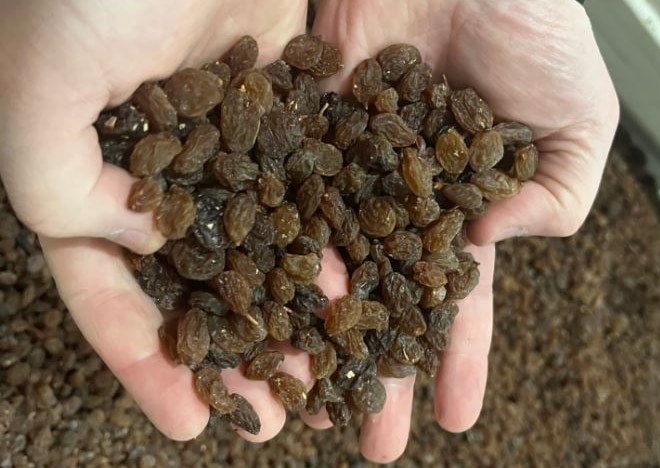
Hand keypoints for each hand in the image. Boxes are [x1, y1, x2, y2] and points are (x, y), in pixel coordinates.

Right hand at [0, 0, 307, 441]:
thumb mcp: (41, 82)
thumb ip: (53, 181)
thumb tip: (136, 241)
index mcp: (85, 170)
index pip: (105, 288)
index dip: (142, 359)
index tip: (187, 423)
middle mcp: (156, 166)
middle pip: (194, 283)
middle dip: (233, 354)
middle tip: (276, 417)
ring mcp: (222, 142)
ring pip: (259, 247)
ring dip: (291, 311)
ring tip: (331, 376)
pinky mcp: (280, 111)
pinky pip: (306, 191)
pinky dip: (328, 240)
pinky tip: (359, 289)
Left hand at [312, 0, 618, 461]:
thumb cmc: (534, 25)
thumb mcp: (579, 121)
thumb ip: (556, 195)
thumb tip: (487, 248)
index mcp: (465, 206)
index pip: (461, 299)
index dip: (461, 357)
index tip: (455, 416)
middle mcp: (401, 199)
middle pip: (386, 298)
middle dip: (381, 367)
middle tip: (369, 438)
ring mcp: (350, 170)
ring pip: (329, 263)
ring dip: (320, 331)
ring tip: (305, 396)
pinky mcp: (307, 133)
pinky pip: (287, 198)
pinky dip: (277, 247)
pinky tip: (265, 305)